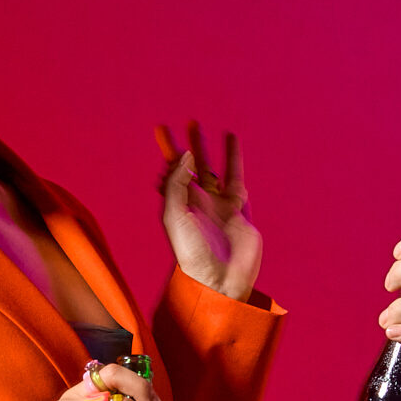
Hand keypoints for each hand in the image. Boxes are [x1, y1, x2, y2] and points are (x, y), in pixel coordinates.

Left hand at [157, 122, 261, 300]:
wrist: (220, 277)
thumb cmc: (191, 251)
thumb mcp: (174, 215)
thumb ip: (177, 183)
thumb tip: (186, 156)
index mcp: (178, 207)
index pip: (170, 173)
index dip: (167, 152)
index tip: (162, 130)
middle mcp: (197, 204)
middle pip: (191, 168)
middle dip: (188, 146)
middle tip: (187, 122)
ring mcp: (219, 205)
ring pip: (212, 169)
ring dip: (208, 148)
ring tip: (206, 127)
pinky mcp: (239, 209)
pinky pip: (236, 178)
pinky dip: (234, 158)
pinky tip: (232, 140)